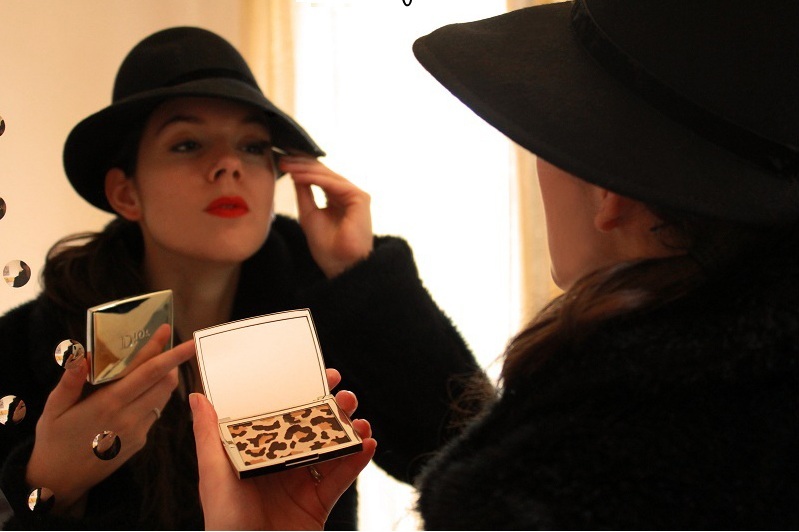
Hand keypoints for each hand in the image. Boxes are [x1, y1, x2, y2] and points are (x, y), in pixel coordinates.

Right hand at [26, 325, 194, 515]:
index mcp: (109, 403)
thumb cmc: (54, 440)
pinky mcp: (141, 442)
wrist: (59, 482)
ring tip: (155, 364)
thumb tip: (81, 354)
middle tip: (166, 343)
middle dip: (172, 359)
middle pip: (165, 381)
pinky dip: (154, 397)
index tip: (169, 330)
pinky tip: (140, 392)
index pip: (147, 371)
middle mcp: (130, 416)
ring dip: (165, 377)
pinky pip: (155, 413)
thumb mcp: (54, 408)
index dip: (162, 349)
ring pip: (164, 396)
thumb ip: (70, 380)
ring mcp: (139, 431)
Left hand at [192, 368, 376, 529]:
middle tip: (346, 396)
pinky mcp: (319, 503)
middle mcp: (280, 465)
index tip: (319, 375)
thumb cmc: (223, 523)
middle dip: (332, 410)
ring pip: (331, 450)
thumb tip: (197, 397)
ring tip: (360, 418)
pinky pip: (342, 478)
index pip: (280, 416)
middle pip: (312, 430)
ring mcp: (302, 483)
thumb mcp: (213, 476)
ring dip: (349, 431)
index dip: (300, 394)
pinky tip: (368, 444)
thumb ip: (208, 436)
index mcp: (256, 453)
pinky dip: (358, 461)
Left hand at [281, 156, 372, 277]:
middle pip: (324, 172)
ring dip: (305, 169)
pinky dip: (314, 178)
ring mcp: (355, 195)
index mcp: (338, 199)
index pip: (320, 177)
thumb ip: (305, 193)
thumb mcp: (309, 214)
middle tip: (281, 158)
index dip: (301, 168)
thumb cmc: (328, 248)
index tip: (281, 162)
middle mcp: (348, 195)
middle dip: (301, 164)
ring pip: (327, 175)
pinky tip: (299, 176)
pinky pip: (333, 183)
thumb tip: (296, 173)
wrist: (341, 266)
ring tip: (286, 165)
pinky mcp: (359, 198)